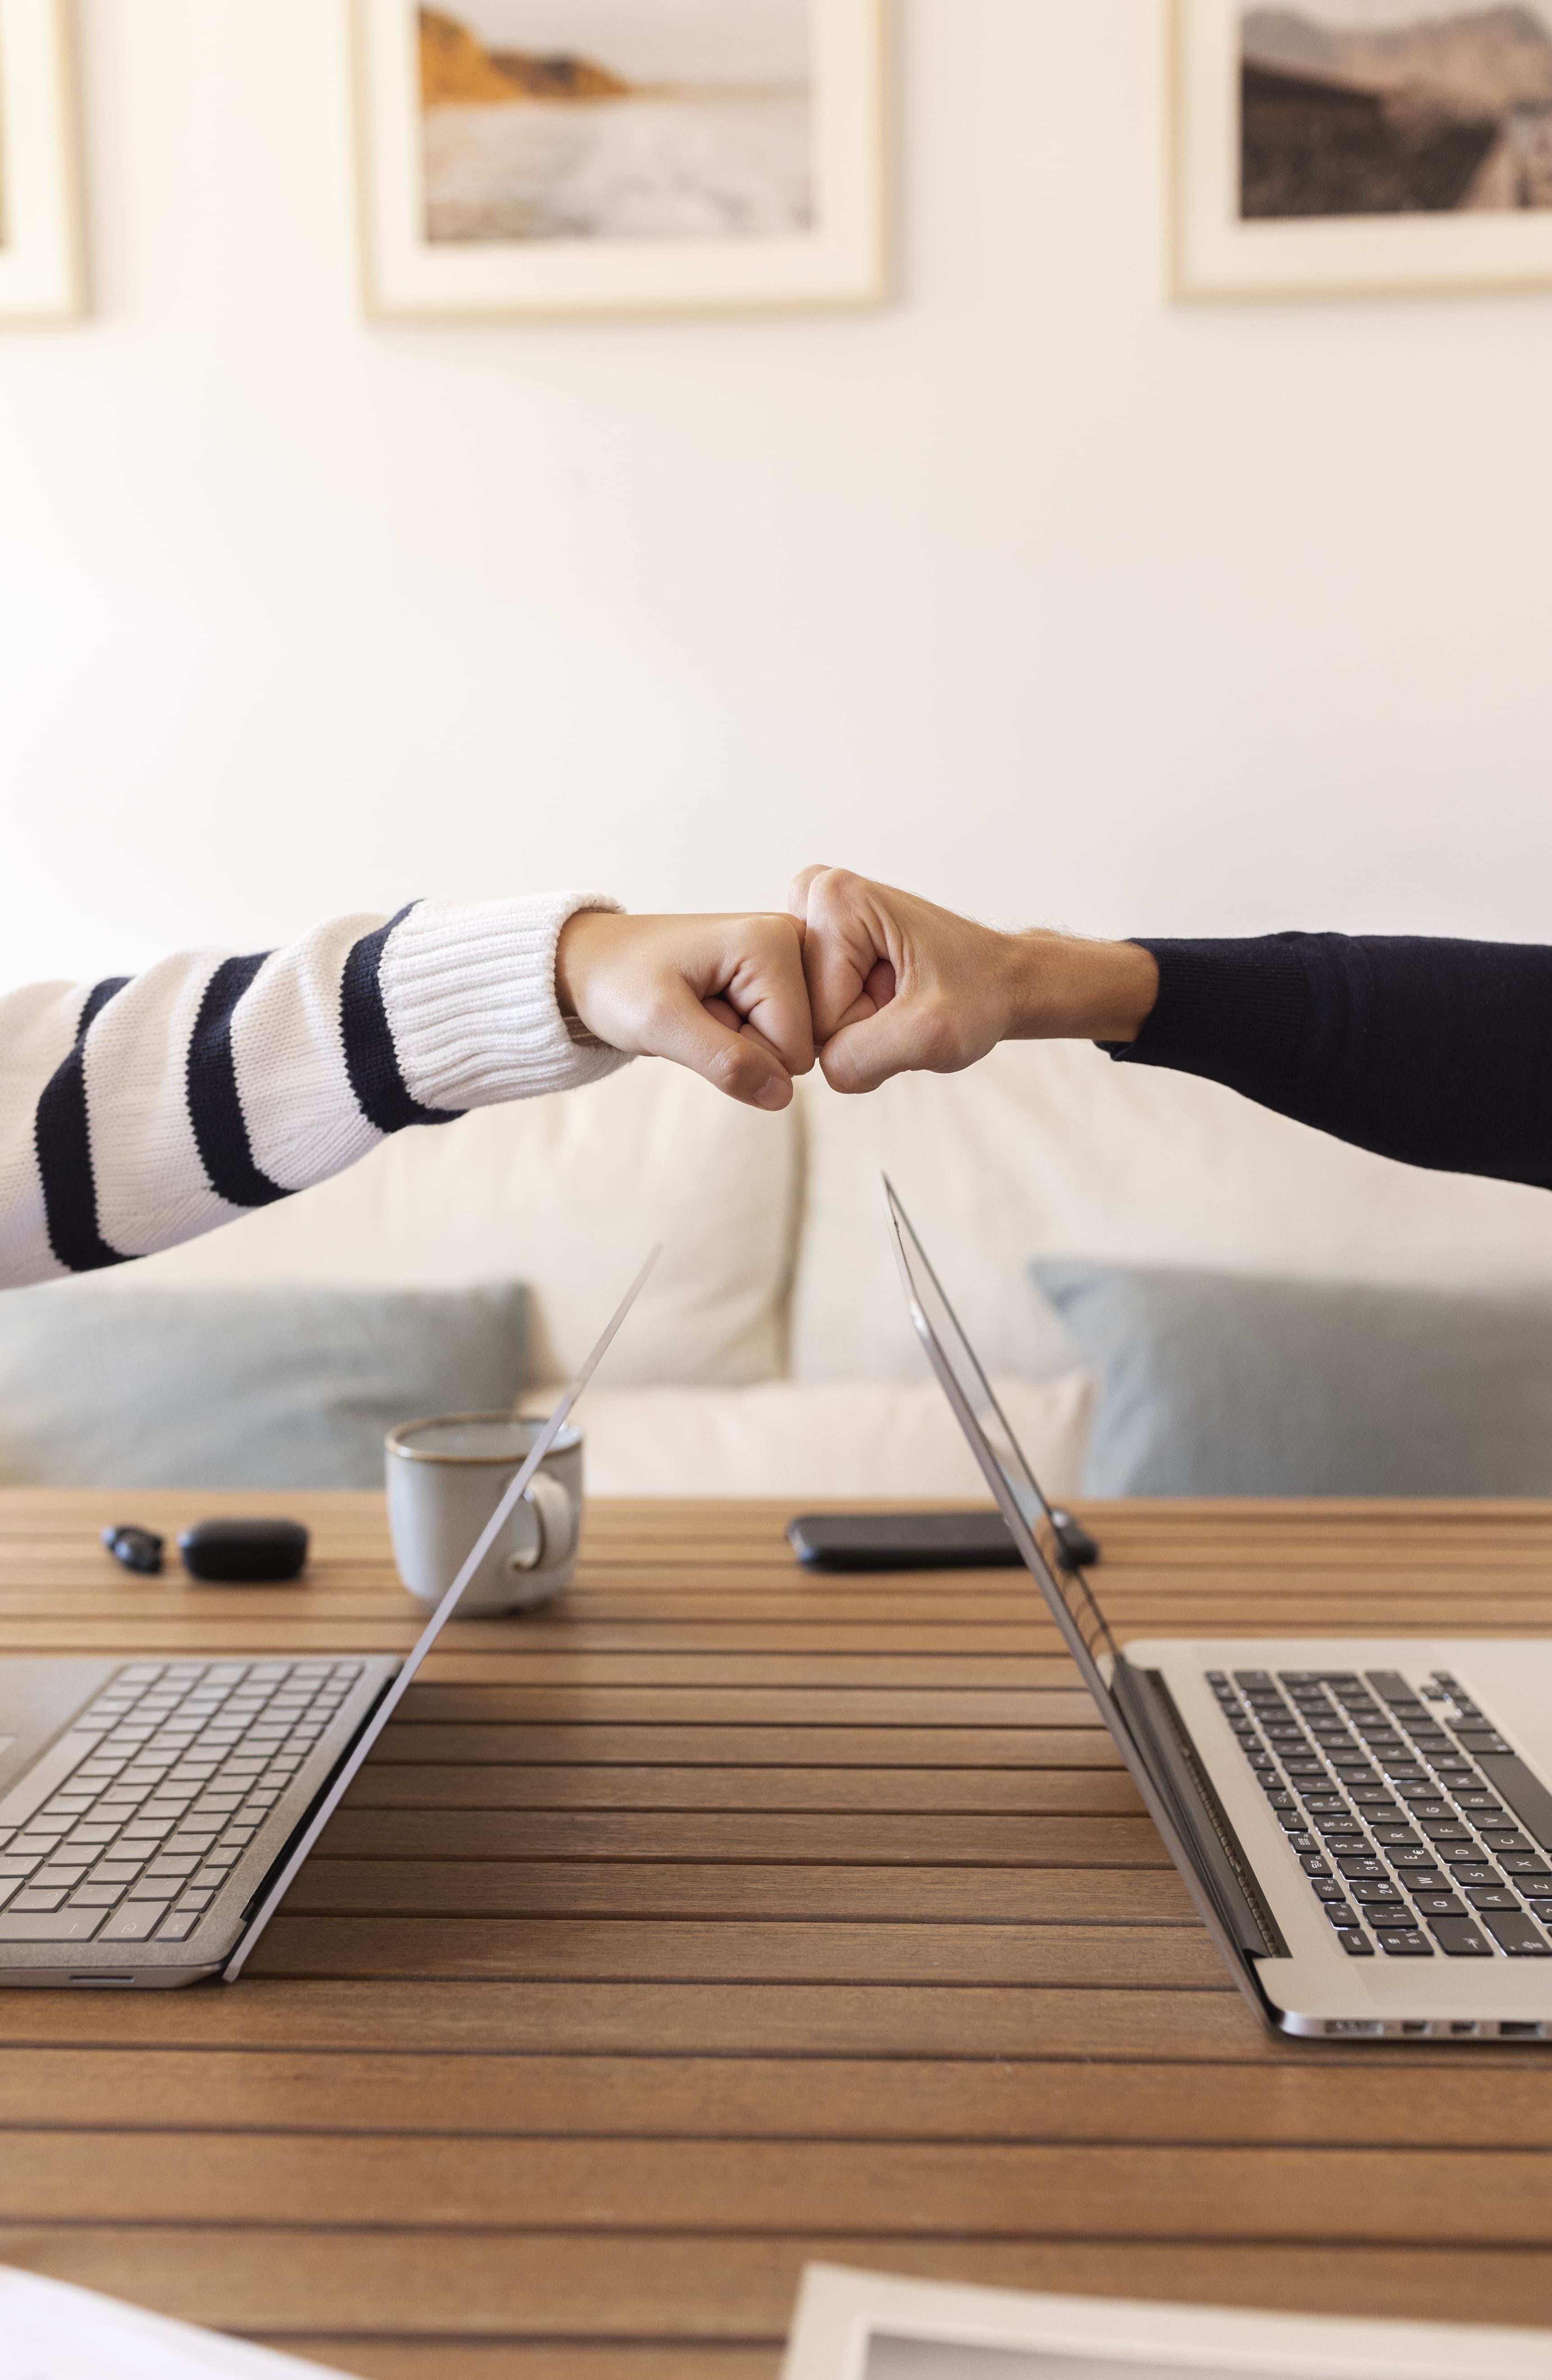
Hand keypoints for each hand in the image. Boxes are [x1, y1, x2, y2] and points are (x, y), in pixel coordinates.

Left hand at [555, 910, 814, 1110]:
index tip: (697, 1016)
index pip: (793, 1047)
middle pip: (798, 1044)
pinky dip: (738, 1031)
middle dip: (742, 1044)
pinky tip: (711, 1007)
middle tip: (695, 1012)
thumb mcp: (659, 1024)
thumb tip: (782, 1095)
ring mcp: (787, 955)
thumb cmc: (616, 982)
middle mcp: (792, 939)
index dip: (740, 1052)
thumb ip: (724, 1061)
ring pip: (788, 1043)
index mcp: (773, 941)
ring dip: (738, 1039)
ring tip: (700, 1008)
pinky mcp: (776, 972)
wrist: (590, 961)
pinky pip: (776, 1031)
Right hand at [787, 866, 1158, 1094]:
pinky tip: (884, 994)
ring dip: (854, 1021)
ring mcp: (813, 916)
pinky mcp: (819, 938)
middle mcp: (814, 895)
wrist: (1003, 978)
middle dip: (855, 1023)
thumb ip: (858, 1059)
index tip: (906, 1001)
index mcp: (834, 899)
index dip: (865, 1026)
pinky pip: (813, 1007)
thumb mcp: (930, 1036)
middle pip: (803, 1010)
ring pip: (806, 1013)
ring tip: (897, 997)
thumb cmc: (979, 995)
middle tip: (902, 1000)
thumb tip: (816, 1067)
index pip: (815, 1013)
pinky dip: (851, 1015)